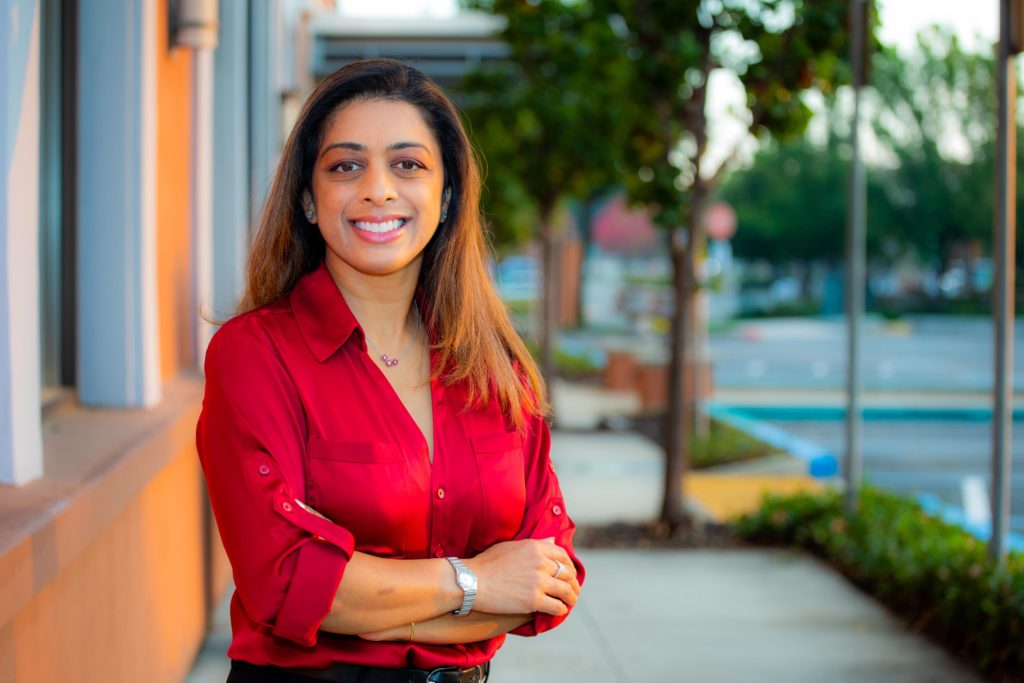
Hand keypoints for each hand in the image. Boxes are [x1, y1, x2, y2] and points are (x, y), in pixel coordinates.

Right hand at [462, 538, 579, 616]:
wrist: (471, 581)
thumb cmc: (487, 563)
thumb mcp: (511, 545)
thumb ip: (535, 543)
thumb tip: (553, 540)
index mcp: (535, 547)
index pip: (562, 555)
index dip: (569, 565)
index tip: (569, 573)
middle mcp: (540, 563)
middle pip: (567, 573)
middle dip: (573, 583)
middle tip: (573, 590)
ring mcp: (538, 582)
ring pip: (566, 591)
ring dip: (571, 598)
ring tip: (570, 602)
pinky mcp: (533, 600)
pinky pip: (556, 606)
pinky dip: (561, 610)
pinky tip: (559, 611)